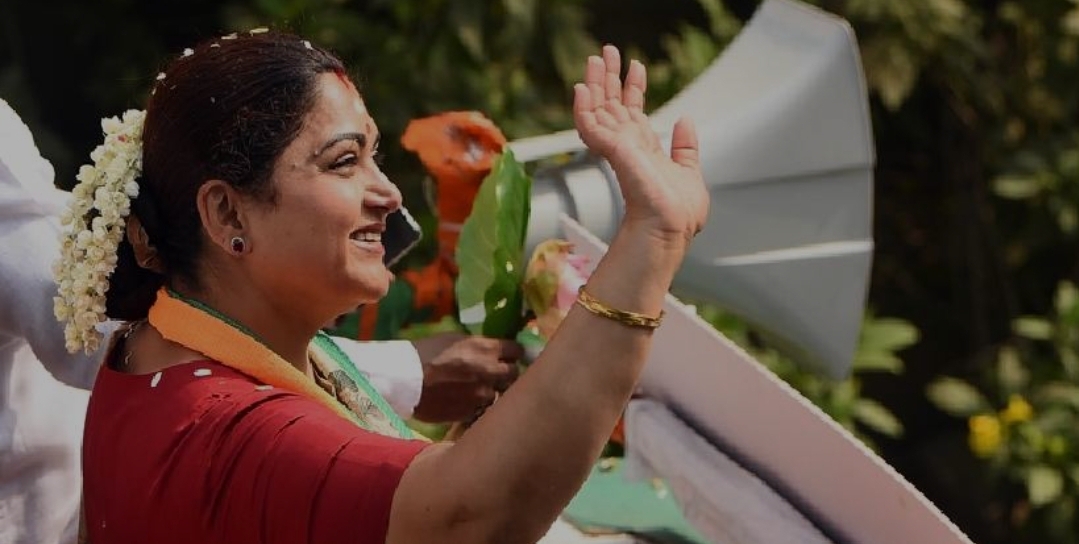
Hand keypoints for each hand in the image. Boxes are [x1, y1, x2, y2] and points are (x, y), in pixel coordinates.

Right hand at [410, 332, 522, 422]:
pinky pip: (484, 410)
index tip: (508, 356)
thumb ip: (478, 345)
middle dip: (507, 374)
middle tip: (496, 375)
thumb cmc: (424, 353)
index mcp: (486, 348)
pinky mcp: (471, 412)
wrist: (403, 380)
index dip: (513, 354)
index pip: (517, 350)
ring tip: (478, 391)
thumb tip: (491, 350)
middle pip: (514, 374)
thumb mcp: (453, 339)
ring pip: (501, 395)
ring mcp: (482, 395)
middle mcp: (490, 371)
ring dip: (493, 392)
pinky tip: (466, 402)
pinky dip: (478, 406)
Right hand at [573, 45, 708, 245]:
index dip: (634, 88)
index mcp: (644, 149)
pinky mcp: (612, 151)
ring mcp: (618, 149)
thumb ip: (685, 148)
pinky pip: (590, 126)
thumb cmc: (678, 214)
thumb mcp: (689, 172)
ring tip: (595, 58)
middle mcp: (628, 146)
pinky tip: (580, 88)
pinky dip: (583, 107)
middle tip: (607, 51)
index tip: (636, 66)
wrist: (671, 227)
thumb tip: (685, 123)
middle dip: (609, 77)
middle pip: (612, 104)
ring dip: (595, 83)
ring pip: (599, 109)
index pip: (634, 111)